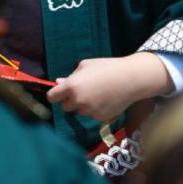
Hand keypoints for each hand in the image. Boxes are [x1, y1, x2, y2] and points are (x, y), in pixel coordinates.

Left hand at [46, 54, 171, 119]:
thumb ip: (71, 76)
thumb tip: (58, 82)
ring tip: (98, 92)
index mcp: (71, 86)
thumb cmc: (107, 67)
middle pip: (65, 107)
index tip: (59, 93)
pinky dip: (95, 109)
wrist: (131, 79)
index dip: (55, 95)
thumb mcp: (86, 65)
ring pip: (79, 111)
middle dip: (70, 100)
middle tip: (83, 90)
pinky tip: (105, 99)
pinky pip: (92, 114)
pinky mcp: (100, 118)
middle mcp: (78, 101)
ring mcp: (89, 111)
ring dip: (83, 105)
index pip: (52, 97)